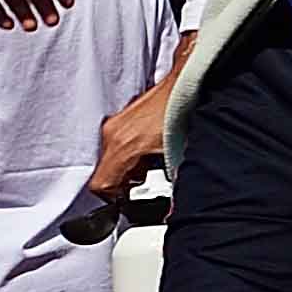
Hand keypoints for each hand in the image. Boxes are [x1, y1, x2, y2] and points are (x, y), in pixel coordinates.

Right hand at [85, 76, 176, 203]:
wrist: (190, 79)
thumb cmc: (184, 112)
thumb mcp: (179, 156)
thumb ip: (175, 188)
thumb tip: (173, 211)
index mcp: (123, 145)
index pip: (101, 185)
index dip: (114, 200)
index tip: (128, 203)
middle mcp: (113, 133)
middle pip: (106, 173)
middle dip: (125, 183)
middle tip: (147, 180)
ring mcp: (117, 122)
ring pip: (111, 158)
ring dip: (130, 167)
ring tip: (153, 163)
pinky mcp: (124, 115)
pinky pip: (118, 142)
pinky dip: (131, 152)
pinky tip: (152, 149)